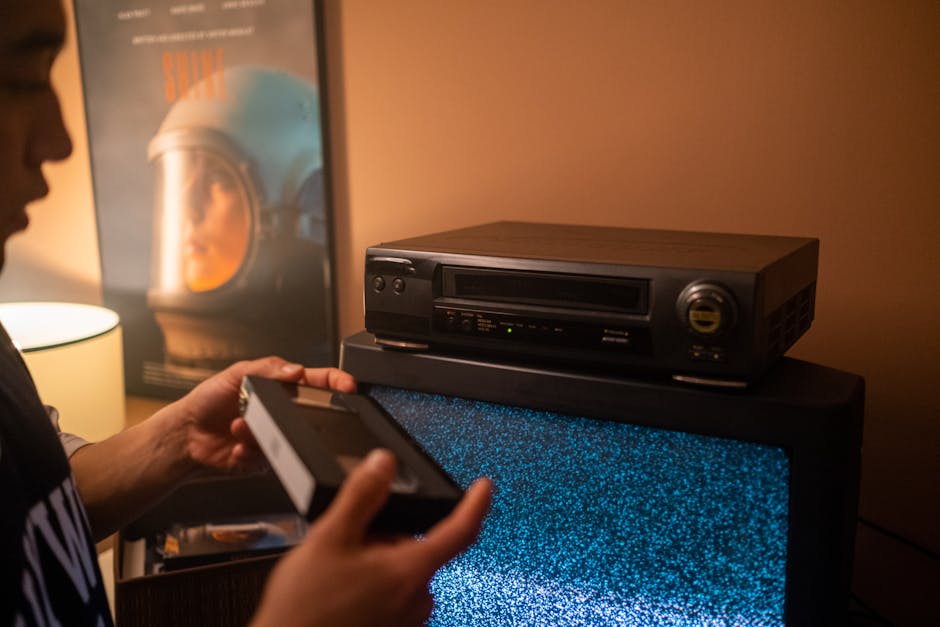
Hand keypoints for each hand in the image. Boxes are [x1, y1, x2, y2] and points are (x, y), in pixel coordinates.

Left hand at [174, 356, 356, 473]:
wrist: (186, 435)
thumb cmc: (208, 400)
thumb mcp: (236, 374)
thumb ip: (268, 369)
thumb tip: (296, 370)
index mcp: (282, 387)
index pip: (320, 382)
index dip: (338, 382)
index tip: (348, 385)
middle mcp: (285, 413)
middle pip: (312, 415)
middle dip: (299, 417)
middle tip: (274, 414)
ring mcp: (279, 436)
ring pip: (290, 440)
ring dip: (262, 434)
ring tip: (239, 427)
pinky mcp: (268, 460)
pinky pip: (273, 459)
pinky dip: (252, 452)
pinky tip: (237, 447)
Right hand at [251, 449, 492, 626]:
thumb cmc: (306, 610)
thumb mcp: (328, 539)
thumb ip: (362, 496)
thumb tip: (384, 464)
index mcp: (409, 571)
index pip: (460, 531)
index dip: (476, 504)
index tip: (484, 488)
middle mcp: (417, 599)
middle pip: (417, 548)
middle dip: (387, 537)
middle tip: (349, 543)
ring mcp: (407, 620)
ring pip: (402, 571)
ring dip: (378, 562)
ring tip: (338, 572)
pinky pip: (393, 594)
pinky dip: (374, 584)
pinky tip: (343, 591)